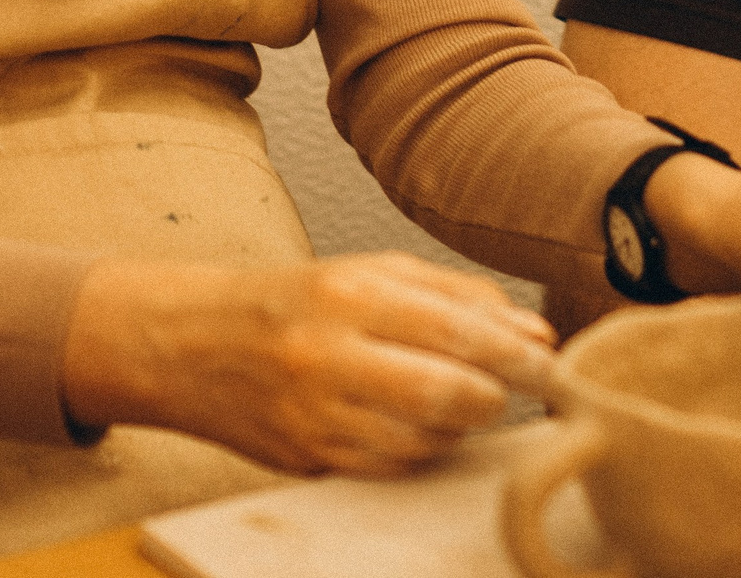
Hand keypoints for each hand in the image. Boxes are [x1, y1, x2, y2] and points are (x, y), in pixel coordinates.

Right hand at [61, 251, 555, 475]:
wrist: (193, 344)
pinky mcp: (307, 458)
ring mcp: (314, 414)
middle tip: (514, 388)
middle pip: (446, 394)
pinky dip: (422, 450)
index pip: (457, 330)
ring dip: (462, 425)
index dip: (515, 353)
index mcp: (348, 294)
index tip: (548, 360)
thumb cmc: (294, 302)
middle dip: (497, 396)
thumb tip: (534, 332)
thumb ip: (457, 295)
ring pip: (425, 438)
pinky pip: (392, 466)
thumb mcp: (371, 273)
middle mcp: (328, 355)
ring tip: (461, 399)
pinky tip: (419, 424)